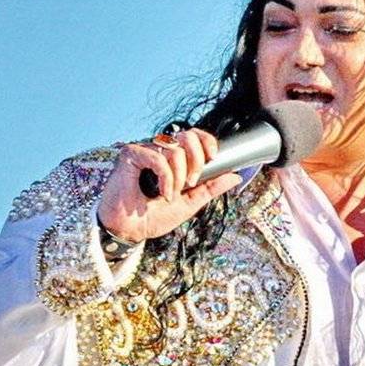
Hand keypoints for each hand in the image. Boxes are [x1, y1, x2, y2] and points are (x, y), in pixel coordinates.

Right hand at [96, 128, 243, 242]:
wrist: (129, 230)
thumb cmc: (154, 216)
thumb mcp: (190, 203)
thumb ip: (210, 189)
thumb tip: (235, 177)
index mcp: (173, 158)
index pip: (193, 135)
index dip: (206, 140)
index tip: (214, 157)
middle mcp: (158, 150)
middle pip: (186, 136)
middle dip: (196, 159)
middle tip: (191, 182)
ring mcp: (144, 150)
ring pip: (174, 149)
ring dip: (179, 175)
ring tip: (172, 194)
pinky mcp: (130, 154)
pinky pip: (158, 158)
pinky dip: (166, 177)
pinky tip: (162, 192)